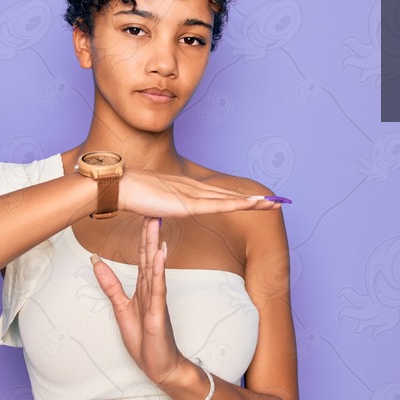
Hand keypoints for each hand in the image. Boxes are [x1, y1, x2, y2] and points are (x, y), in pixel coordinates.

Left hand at [90, 217, 186, 386]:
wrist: (161, 366)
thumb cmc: (145, 340)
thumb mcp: (121, 309)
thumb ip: (111, 285)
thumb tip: (96, 262)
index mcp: (144, 288)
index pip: (141, 257)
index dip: (141, 236)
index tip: (142, 215)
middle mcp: (152, 290)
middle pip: (149, 256)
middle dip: (149, 233)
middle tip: (152, 208)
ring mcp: (157, 300)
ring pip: (155, 268)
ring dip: (154, 245)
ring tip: (155, 224)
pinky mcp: (159, 312)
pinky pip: (158, 288)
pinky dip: (158, 271)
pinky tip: (159, 255)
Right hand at [118, 168, 281, 217]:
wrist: (122, 186)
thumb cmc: (132, 195)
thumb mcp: (153, 203)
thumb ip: (161, 206)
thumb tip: (160, 212)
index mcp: (187, 189)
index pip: (219, 194)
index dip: (239, 198)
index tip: (256, 201)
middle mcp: (194, 188)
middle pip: (230, 194)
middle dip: (254, 199)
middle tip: (277, 200)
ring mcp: (193, 195)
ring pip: (230, 198)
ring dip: (253, 201)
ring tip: (273, 203)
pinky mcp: (189, 204)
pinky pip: (219, 205)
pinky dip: (238, 204)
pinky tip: (252, 205)